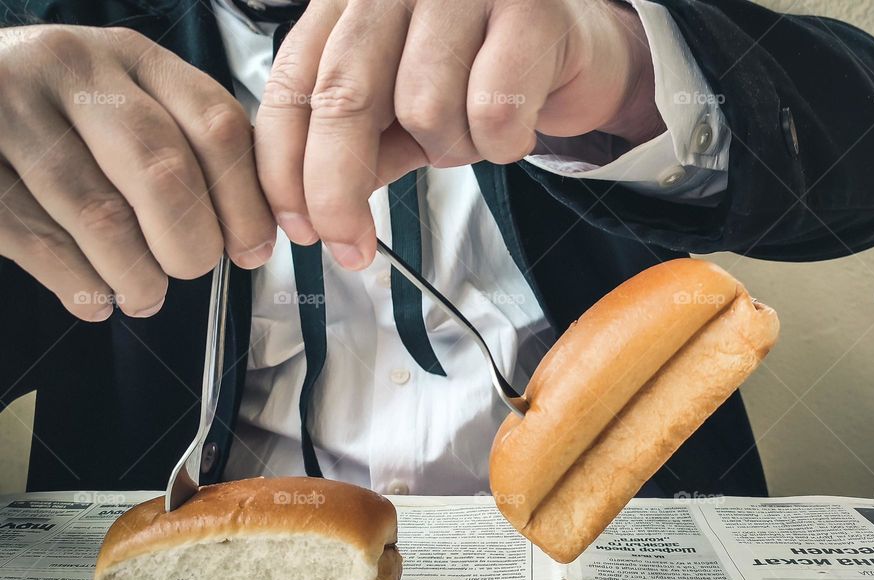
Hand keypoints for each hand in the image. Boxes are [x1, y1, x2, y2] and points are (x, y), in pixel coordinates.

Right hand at [0, 25, 275, 320]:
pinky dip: (81, 286)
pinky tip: (95, 298)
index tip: (253, 251)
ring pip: (102, 218)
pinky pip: (40, 243)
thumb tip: (254, 236)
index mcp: (131, 56)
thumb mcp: (130, 102)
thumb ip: (191, 149)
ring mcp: (10, 109)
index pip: (216, 125)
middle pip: (163, 172)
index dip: (246, 202)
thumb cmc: (63, 118)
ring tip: (145, 296)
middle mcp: (71, 69)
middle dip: (192, 243)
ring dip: (138, 277)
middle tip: (192, 268)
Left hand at [257, 0, 661, 269]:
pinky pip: (492, 111)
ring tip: (475, 132)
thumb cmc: (482, 73)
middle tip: (351, 248)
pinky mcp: (529, 9)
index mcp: (351, 3)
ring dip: (451, 149)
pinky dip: (502, 143)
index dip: (284, 163)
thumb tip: (310, 211)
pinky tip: (516, 127)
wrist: (576, 48)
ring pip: (425, 108)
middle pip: (344, 97)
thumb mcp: (404, 113)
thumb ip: (357, 146)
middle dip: (339, 189)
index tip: (300, 227)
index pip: (293, 82)